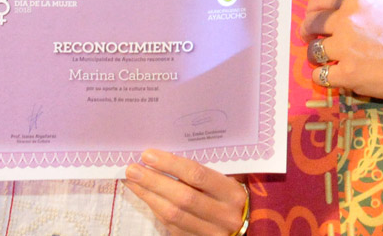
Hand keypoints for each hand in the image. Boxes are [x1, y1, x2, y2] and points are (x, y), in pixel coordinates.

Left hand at [124, 149, 247, 235]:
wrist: (250, 227)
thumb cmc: (234, 196)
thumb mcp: (231, 180)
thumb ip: (205, 172)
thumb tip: (167, 156)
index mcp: (232, 192)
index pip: (197, 175)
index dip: (171, 165)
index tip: (148, 155)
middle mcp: (224, 214)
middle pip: (182, 197)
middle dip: (154, 182)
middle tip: (133, 169)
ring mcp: (211, 232)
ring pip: (174, 215)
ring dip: (149, 197)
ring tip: (132, 182)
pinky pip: (172, 227)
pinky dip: (156, 210)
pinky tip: (145, 197)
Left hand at [300, 0, 382, 100]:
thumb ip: (357, 8)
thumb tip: (335, 15)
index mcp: (355, 1)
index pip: (319, 0)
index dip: (311, 10)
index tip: (311, 18)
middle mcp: (346, 21)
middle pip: (311, 24)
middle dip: (308, 33)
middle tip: (310, 40)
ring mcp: (345, 48)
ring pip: (313, 52)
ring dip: (317, 57)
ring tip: (327, 61)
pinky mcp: (348, 74)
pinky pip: (321, 75)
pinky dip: (324, 77)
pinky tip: (333, 77)